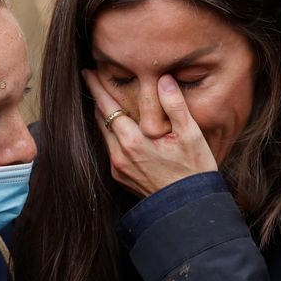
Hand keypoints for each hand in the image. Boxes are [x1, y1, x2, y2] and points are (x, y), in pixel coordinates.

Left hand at [82, 70, 217, 196]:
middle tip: (93, 79)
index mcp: (133, 141)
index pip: (107, 107)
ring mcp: (117, 167)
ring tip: (105, 99)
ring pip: (104, 134)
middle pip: (101, 119)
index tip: (87, 73)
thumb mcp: (191, 135)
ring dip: (104, 116)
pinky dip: (112, 134)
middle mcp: (119, 154)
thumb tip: (164, 79)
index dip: (96, 87)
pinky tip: (119, 127)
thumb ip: (175, 105)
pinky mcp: (120, 176)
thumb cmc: (193, 170)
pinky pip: (110, 148)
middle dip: (97, 98)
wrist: (188, 207)